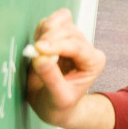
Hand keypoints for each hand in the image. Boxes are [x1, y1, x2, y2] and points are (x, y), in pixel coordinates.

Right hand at [26, 9, 113, 128]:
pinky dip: (41, 30)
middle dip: (50, 38)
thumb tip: (41, 59)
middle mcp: (86, 48)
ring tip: (36, 49)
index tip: (39, 48)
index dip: (58, 45)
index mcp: (93, 62)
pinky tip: (37, 46)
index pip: (77, 46)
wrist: (53, 106)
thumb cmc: (60, 105)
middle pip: (68, 31)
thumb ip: (51, 79)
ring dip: (45, 31)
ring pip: (61, 21)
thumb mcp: (58, 98)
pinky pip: (50, 23)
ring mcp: (72, 40)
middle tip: (34, 52)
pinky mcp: (58, 37)